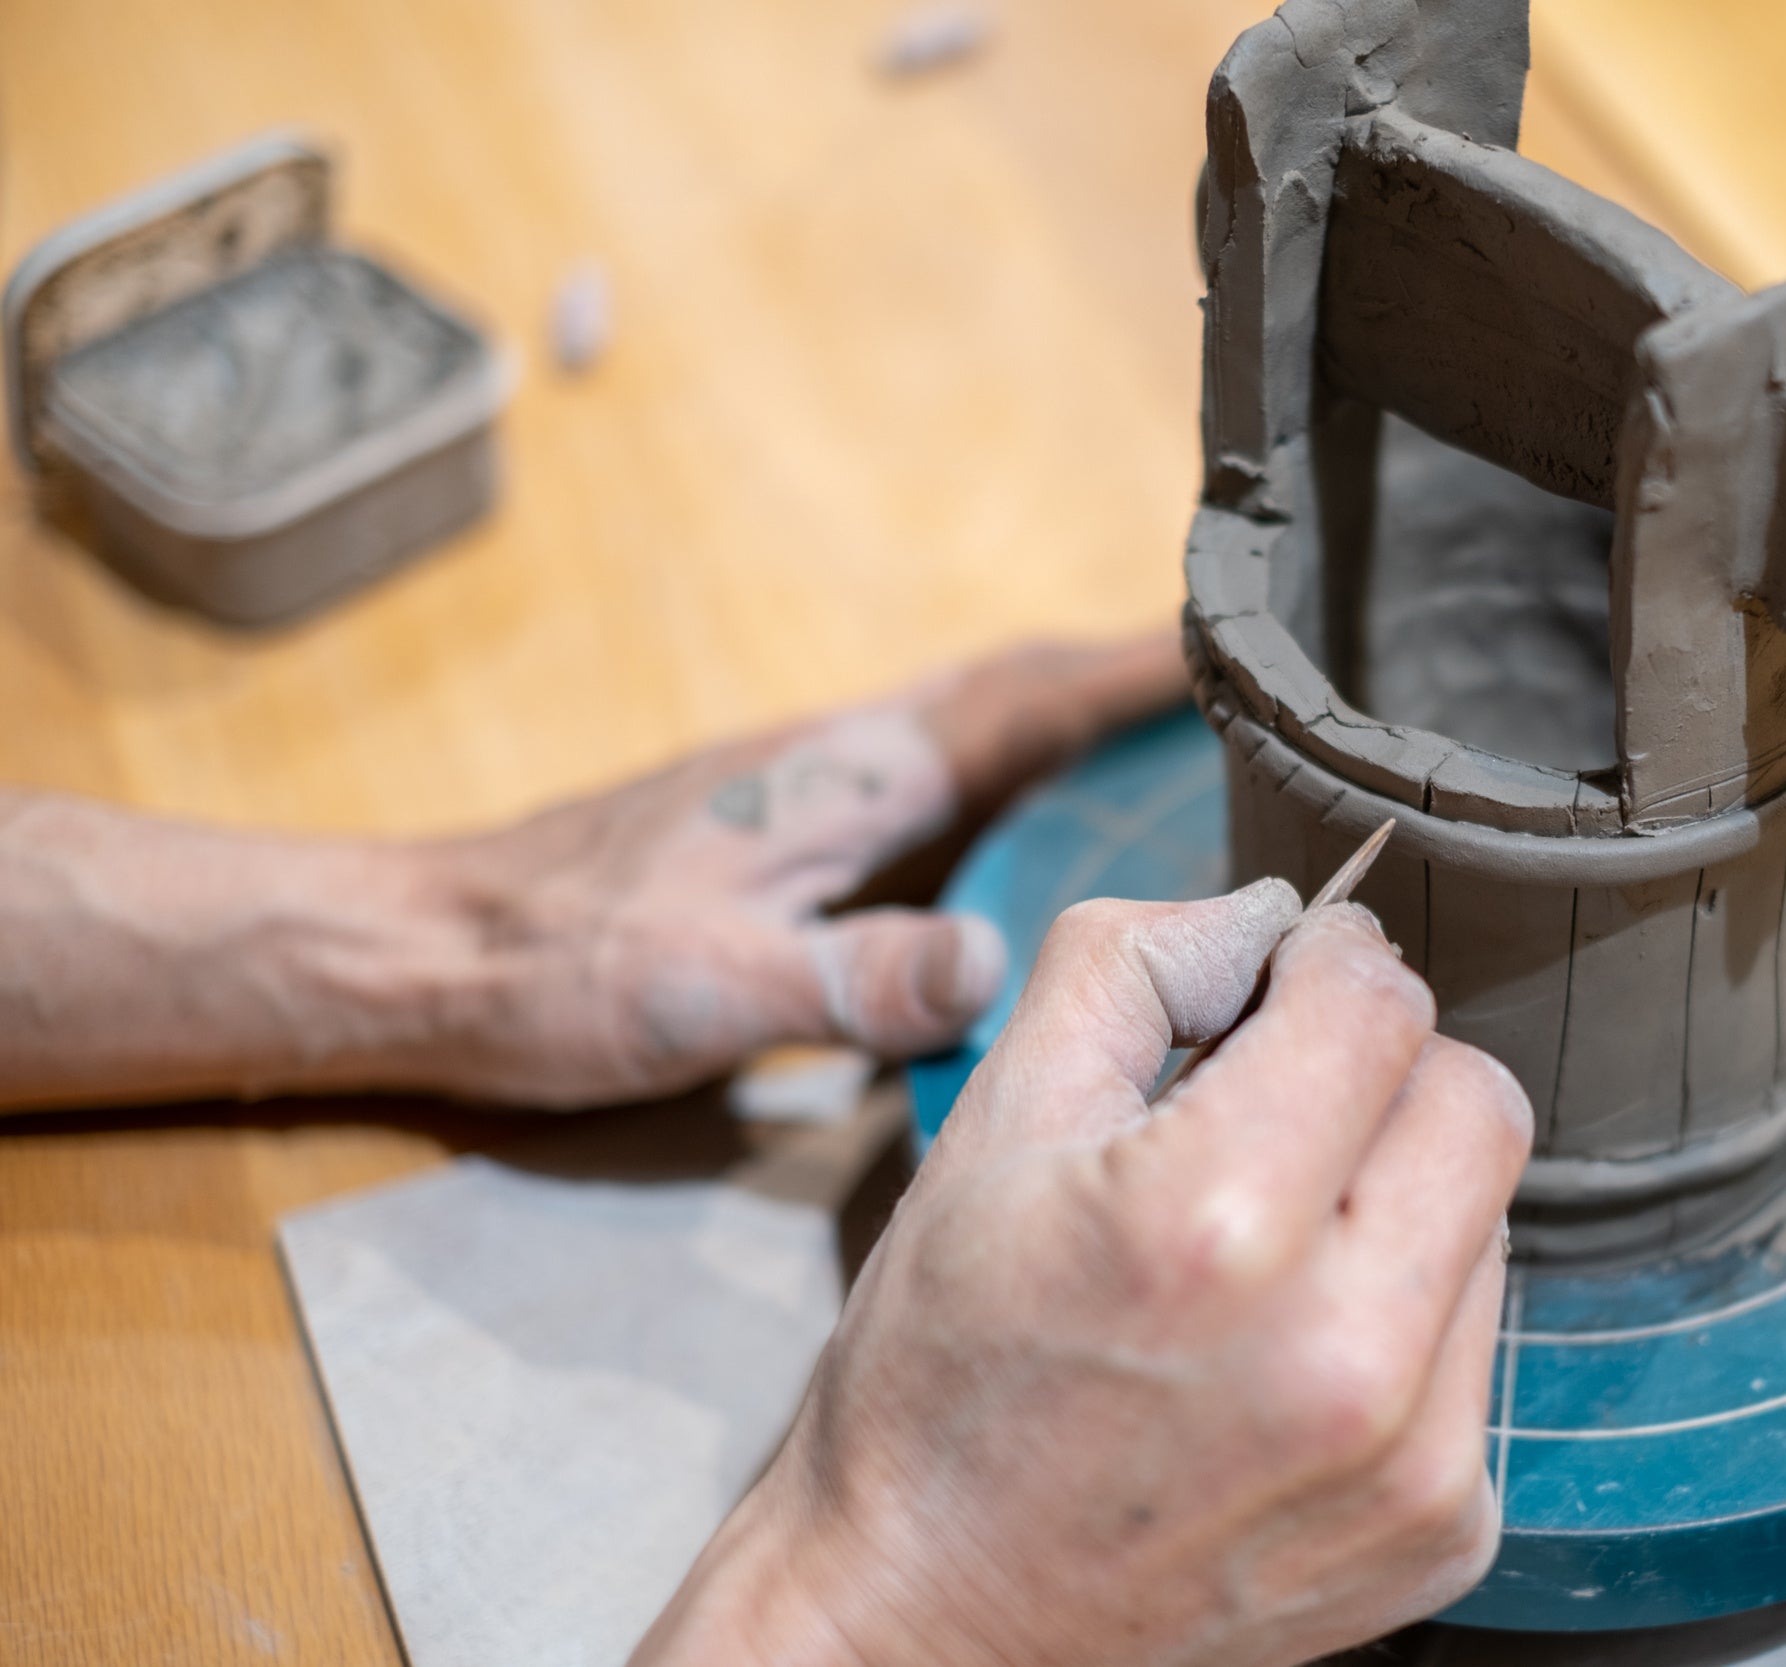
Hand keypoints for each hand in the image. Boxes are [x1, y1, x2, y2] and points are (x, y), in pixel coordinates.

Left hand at [419, 636, 1187, 1106]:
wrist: (426, 950)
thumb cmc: (559, 967)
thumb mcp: (716, 990)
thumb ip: (859, 979)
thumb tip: (999, 964)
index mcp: (846, 775)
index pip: (1020, 700)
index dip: (1132, 671)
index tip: (1236, 638)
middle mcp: (838, 761)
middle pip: (1010, 698)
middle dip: (1123, 686)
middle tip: (1238, 695)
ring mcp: (806, 792)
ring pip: (971, 740)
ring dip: (1069, 733)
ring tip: (1170, 765)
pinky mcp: (777, 835)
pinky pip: (929, 792)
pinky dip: (1004, 792)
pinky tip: (1024, 851)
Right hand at [632, 883, 1533, 1666]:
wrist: (926, 1624)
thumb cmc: (941, 1373)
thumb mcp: (992, 1125)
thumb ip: (1133, 961)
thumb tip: (1274, 914)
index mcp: (1212, 1224)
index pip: (1379, 1003)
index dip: (1325, 965)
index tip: (1282, 983)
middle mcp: (1341, 1355)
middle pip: (1479, 1103)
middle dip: (1386, 1069)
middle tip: (1284, 1104)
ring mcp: (1410, 1462)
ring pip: (1494, 1220)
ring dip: (1402, 1195)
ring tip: (1270, 1249)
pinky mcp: (1443, 1532)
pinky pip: (1479, 1347)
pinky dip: (1406, 1318)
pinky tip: (1290, 1354)